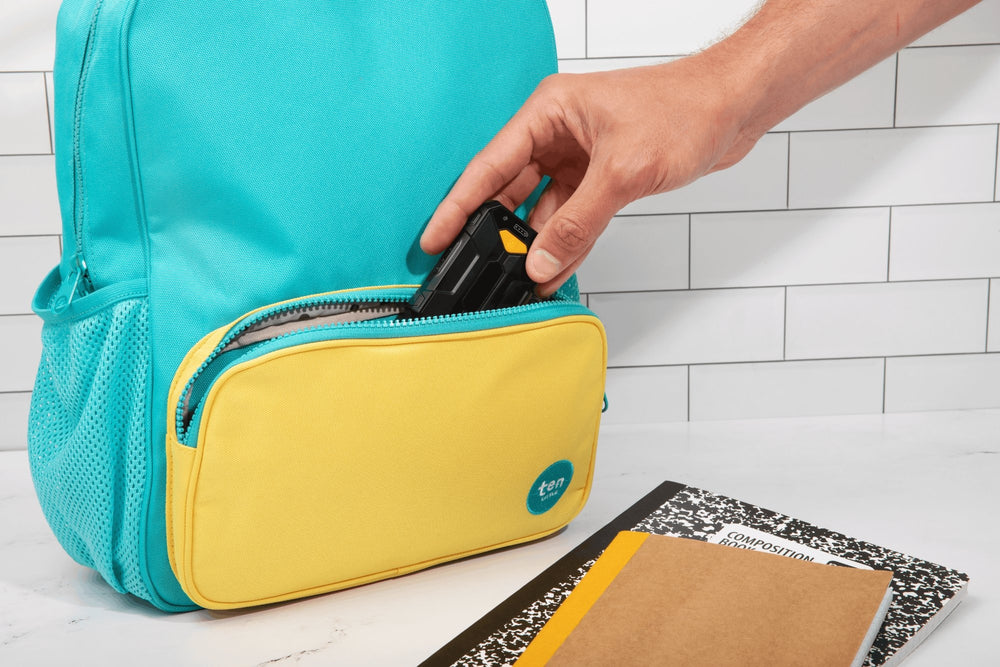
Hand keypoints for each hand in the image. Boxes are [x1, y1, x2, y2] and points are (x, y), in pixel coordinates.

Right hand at [419, 55, 764, 294]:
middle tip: (476, 266)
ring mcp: (580, 156)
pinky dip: (564, 241)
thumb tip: (540, 263)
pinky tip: (554, 268)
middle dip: (497, 230)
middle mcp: (559, 132)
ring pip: (542, 208)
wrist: (734, 106)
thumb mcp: (623, 172)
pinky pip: (571, 215)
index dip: (459, 205)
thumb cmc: (685, 109)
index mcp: (550, 112)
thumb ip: (577, 223)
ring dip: (535, 243)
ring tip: (520, 278)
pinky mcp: (602, 176)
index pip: (490, 164)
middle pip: (510, 189)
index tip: (436, 237)